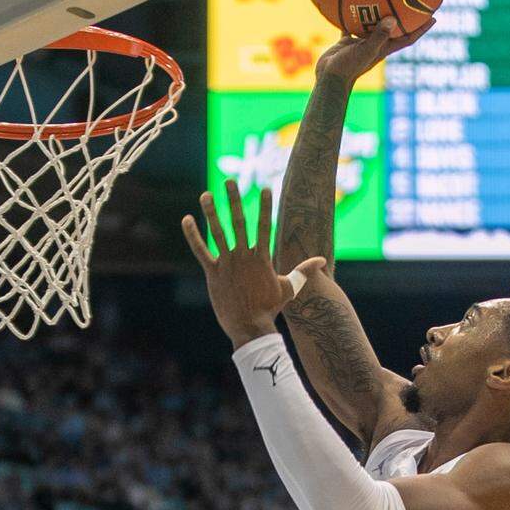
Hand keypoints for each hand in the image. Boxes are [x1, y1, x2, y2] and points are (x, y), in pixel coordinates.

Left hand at [182, 181, 325, 346]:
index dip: (265, 206)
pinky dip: (193, 235)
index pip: (264, 226)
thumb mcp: (290, 288)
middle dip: (234, 200)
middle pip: (239, 222)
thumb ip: (303, 271)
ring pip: (218, 232)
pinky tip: (187, 219)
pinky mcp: (213, 273)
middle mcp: (244, 257)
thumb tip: (322, 261)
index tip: (265, 188)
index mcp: (261, 258)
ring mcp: (227, 264)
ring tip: (206, 194)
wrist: (250, 327)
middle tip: (230, 181)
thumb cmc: (270, 308)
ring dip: (211, 212)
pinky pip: (200, 250)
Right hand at [315, 15, 433, 84]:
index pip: (408, 38)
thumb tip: (392, 19)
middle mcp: (376, 44)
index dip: (421, 29)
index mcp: (385, 49)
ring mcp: (362, 42)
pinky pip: (352, 24)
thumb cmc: (349, 67)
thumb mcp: (366, 51)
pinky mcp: (348, 40)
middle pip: (394, 28)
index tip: (433, 17)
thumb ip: (378, 36)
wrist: (329, 78)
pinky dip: (352, 14)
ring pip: (373, 24)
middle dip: (403, 16)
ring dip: (378, 12)